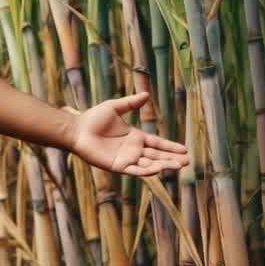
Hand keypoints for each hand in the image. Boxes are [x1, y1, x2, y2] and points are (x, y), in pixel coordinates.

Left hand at [69, 92, 188, 175]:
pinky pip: (135, 170)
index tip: (185, 149)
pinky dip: (146, 170)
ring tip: (179, 165)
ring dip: (164, 165)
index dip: (170, 147)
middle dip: (172, 158)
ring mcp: (126, 159)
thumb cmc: (93, 118)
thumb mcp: (115, 107)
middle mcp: (133, 149)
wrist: (76, 129)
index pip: (157, 143)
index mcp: (135, 137)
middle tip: (187, 161)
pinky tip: (158, 169)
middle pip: (157, 155)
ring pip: (149, 164)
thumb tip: (146, 94)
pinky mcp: (117, 166)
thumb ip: (131, 103)